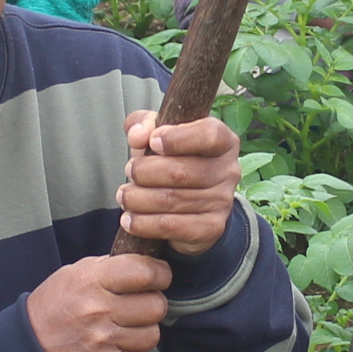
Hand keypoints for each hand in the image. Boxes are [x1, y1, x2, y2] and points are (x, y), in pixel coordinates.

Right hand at [27, 252, 173, 351]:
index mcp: (91, 280)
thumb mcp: (74, 274)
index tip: (159, 277)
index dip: (160, 273)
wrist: (29, 350)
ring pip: (152, 334)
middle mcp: (98, 310)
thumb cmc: (55, 307)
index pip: (144, 272)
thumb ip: (109, 266)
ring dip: (144, 331)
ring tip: (127, 327)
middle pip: (156, 306)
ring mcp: (102, 341)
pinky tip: (119, 346)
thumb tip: (145, 259)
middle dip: (154, 304)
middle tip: (142, 305)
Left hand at [115, 111, 239, 258]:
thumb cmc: (173, 160)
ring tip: (124, 196)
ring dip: (138, 199)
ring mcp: (222, 201)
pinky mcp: (212, 228)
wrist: (192, 206)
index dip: (178, 138)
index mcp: (223, 140)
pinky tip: (129, 220)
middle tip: (128, 171)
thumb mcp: (158, 134)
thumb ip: (144, 123)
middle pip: (181, 171)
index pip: (209, 135)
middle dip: (144, 172)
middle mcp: (228, 170)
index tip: (152, 141)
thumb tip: (137, 135)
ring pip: (172, 200)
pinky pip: (172, 226)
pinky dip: (144, 224)